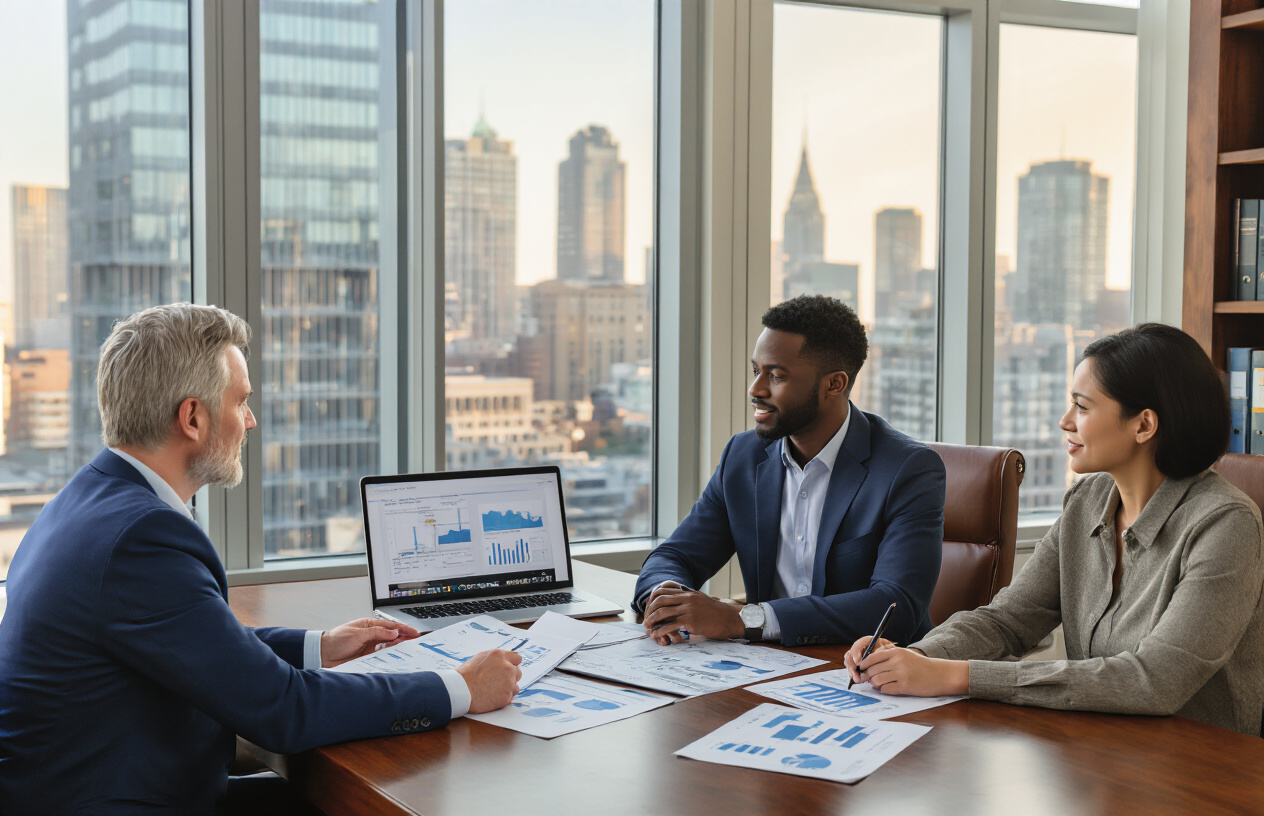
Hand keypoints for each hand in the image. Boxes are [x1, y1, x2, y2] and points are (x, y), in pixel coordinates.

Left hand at [320, 618, 419, 667]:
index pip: (390, 626)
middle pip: (392, 635)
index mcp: (369, 625)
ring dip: (399, 646)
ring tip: (410, 647)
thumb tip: (393, 632)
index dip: (403, 628)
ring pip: (389, 645)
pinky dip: (391, 655)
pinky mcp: (368, 656)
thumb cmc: (336, 640)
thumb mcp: (358, 633)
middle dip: (404, 637)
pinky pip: (383, 655)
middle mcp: (371, 635)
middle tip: (416, 640)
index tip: (414, 632)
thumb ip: (377, 632)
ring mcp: (370, 646)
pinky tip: (397, 655)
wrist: (323, 654)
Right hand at [457, 649, 522, 713]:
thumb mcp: (480, 658)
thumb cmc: (466, 675)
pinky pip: (510, 697)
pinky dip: (503, 699)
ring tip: (493, 691)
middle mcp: (507, 667)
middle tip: (497, 682)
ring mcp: (508, 683)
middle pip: (518, 673)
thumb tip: (504, 660)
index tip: (507, 670)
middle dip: (510, 677)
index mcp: (500, 656)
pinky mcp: (507, 697)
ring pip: (516, 687)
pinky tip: (492, 697)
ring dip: (508, 689)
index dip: (512, 664)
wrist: (460, 690)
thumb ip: (495, 659)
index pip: (517, 658)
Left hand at [642, 586, 742, 643]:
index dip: (653, 599)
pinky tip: (658, 635)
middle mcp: (687, 598)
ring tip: (648, 628)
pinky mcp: (692, 621)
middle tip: (646, 620)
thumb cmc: (718, 614)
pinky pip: (671, 625)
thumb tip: (678, 608)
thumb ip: (689, 602)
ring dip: (652, 621)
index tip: (648, 609)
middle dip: (649, 610)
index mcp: (688, 593)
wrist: (731, 619)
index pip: (664, 590)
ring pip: (663, 612)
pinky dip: (661, 631)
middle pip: (660, 600)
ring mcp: (689, 609)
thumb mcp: (702, 602)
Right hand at [842, 635, 894, 682]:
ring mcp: (858, 656)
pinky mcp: (857, 664)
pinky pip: (851, 668)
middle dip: (852, 665)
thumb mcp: (888, 651)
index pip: (859, 644)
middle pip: (850, 654)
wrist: (894, 658)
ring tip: (857, 679)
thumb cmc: (892, 653)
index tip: (858, 662)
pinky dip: (853, 674)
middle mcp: (861, 648)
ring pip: (849, 662)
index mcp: (869, 641)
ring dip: (851, 671)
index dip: (856, 652)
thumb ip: (880, 653)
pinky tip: (857, 679)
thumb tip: (871, 657)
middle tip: (856, 674)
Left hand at [847, 643, 968, 696]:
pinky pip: (886, 689)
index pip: (872, 657)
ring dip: (875, 684)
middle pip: (872, 670)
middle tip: (866, 679)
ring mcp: (901, 674)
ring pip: (877, 680)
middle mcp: (898, 662)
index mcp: (896, 652)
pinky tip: (886, 689)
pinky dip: (883, 690)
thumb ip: (889, 656)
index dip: (864, 664)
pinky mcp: (905, 686)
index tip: (861, 668)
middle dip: (867, 676)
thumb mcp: (905, 655)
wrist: (939, 674)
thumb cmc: (921, 665)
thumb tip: (870, 662)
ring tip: (877, 684)